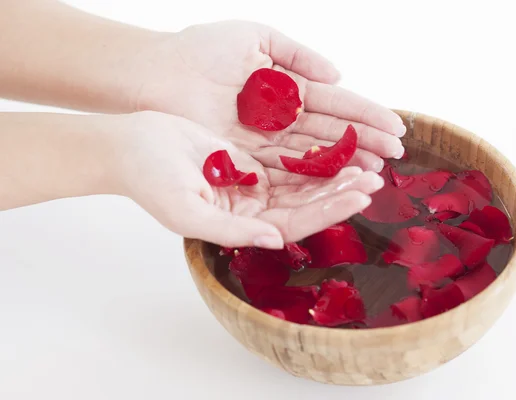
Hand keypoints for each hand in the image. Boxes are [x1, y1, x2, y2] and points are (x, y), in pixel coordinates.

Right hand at [111, 111, 383, 247]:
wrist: (131, 144)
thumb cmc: (150, 180)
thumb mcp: (187, 211)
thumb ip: (231, 231)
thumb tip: (275, 241)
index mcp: (239, 227)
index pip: (292, 224)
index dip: (326, 211)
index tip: (358, 196)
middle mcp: (251, 210)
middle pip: (304, 205)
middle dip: (339, 193)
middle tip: (374, 180)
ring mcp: (252, 185)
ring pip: (300, 183)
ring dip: (332, 174)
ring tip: (366, 164)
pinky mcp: (250, 161)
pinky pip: (288, 159)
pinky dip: (312, 156)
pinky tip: (336, 146)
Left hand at [133, 21, 405, 172]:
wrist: (159, 74)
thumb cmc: (203, 50)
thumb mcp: (258, 38)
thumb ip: (298, 54)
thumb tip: (338, 74)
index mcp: (287, 87)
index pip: (336, 104)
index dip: (366, 115)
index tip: (396, 126)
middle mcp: (282, 118)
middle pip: (331, 133)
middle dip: (366, 143)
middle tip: (397, 155)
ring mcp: (266, 141)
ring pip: (315, 154)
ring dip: (348, 163)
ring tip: (379, 171)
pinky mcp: (248, 159)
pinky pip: (287, 168)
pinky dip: (315, 175)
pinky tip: (341, 179)